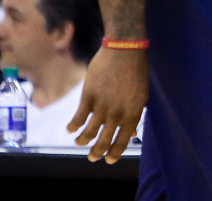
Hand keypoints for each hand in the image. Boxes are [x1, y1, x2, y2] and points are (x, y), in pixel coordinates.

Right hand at [67, 47, 147, 162]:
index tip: (109, 160)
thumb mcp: (141, 95)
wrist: (124, 50)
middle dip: (97, 152)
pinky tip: (70, 129)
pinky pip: (79, 117)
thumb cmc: (136, 72)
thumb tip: (132, 134)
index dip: (114, 153)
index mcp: (133, 113)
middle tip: (92, 158)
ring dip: (83, 141)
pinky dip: (73, 126)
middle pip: (104, 140)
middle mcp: (117, 113)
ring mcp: (102, 105)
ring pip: (89, 132)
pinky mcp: (89, 96)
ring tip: (79, 143)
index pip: (122, 140)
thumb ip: (134, 115)